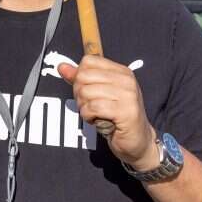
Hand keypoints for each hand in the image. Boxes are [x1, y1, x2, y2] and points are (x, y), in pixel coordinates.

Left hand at [58, 55, 158, 170]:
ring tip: (95, 114)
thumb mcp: (99, 94)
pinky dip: (89, 116)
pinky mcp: (126, 112)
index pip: (88, 61)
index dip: (79, 77)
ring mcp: (128, 96)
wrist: (138, 141)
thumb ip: (81, 79)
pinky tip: (97, 120)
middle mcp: (126, 81)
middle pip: (84, 76)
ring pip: (86, 92)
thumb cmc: (117, 117)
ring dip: (84, 107)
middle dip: (79, 93)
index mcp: (121, 72)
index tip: (87, 91)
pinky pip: (93, 107)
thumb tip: (62, 67)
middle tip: (89, 106)